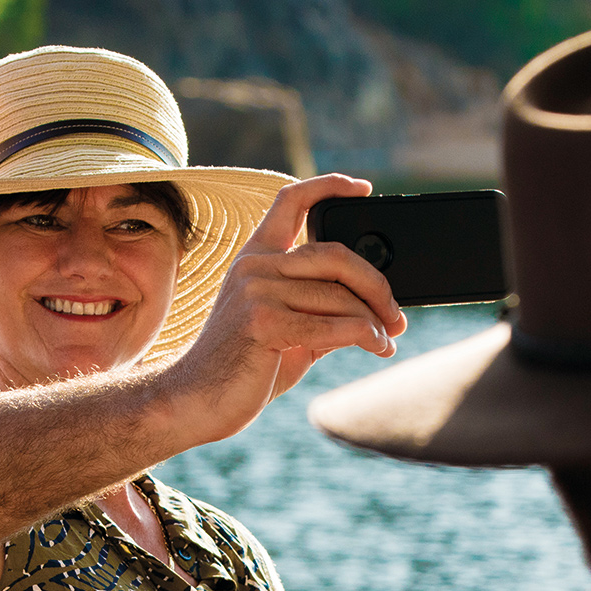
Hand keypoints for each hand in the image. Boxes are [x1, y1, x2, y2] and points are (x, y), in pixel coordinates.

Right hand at [159, 175, 407, 443]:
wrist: (195, 403)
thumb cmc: (243, 369)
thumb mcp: (286, 329)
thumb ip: (319, 309)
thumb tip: (375, 308)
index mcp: (255, 258)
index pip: (290, 201)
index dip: (329, 186)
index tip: (364, 189)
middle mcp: (254, 267)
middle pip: (335, 254)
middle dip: (376, 284)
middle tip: (396, 313)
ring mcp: (256, 292)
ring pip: (341, 296)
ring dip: (376, 321)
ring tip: (387, 339)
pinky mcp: (263, 322)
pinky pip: (336, 325)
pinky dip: (367, 337)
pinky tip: (377, 348)